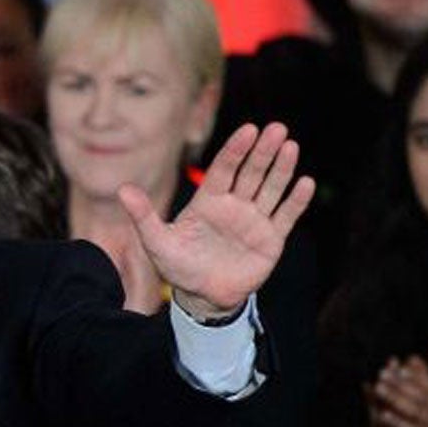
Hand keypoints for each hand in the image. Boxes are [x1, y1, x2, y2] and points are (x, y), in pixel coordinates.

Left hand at [122, 122, 314, 320]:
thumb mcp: (157, 242)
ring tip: (291, 146)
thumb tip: (122, 190)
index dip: (236, 149)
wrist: (203, 298)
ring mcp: (254, 220)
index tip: (249, 129)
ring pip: (271, 188)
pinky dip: (296, 201)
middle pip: (251, 172)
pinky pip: (285, 216)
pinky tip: (305, 182)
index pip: (225, 168)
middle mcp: (235, 205)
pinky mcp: (271, 239)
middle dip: (264, 151)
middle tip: (277, 128)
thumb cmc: (178, 267)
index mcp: (209, 200)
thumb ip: (143, 216)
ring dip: (282, 168)